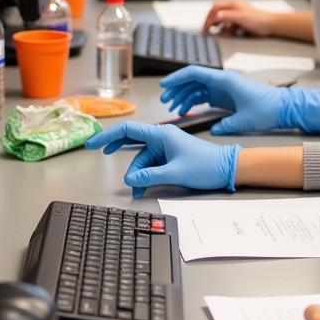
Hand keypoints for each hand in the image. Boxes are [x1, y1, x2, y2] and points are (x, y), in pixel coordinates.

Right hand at [86, 121, 238, 198]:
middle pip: (132, 142)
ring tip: (137, 190)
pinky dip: (146, 174)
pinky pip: (152, 163)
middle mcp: (163, 137)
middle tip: (99, 154)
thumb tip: (129, 180)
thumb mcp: (175, 173)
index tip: (92, 143)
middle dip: (118, 152)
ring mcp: (167, 147)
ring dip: (137, 173)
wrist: (227, 168)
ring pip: (142, 158)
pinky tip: (142, 186)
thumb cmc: (205, 166)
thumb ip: (149, 176)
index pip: (128, 130)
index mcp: (162, 134)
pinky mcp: (172, 156)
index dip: (108, 135)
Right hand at [158, 66, 319, 134]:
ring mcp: (223, 87)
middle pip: (192, 80)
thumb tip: (213, 130)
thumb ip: (226, 126)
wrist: (282, 107)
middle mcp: (222, 81)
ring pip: (196, 88)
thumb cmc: (267, 109)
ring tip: (173, 108)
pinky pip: (203, 95)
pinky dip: (192, 101)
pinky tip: (185, 111)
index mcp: (225, 80)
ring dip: (183, 96)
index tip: (164, 85)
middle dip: (177, 89)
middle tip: (165, 100)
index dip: (177, 78)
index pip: (195, 73)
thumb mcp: (245, 120)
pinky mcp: (225, 95)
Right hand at [203, 0, 274, 36]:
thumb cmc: (258, 20)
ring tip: (220, 32)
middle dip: (211, 21)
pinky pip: (228, 23)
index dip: (209, 18)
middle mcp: (233, 7)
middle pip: (217, 12)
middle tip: (207, 31)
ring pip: (222, 19)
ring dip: (219, 26)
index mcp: (232, 4)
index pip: (215, 8)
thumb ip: (227, 16)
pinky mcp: (240, 20)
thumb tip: (216, 16)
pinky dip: (226, 28)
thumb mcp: (240, 18)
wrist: (270, 25)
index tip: (206, 28)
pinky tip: (228, 32)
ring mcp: (236, 13)